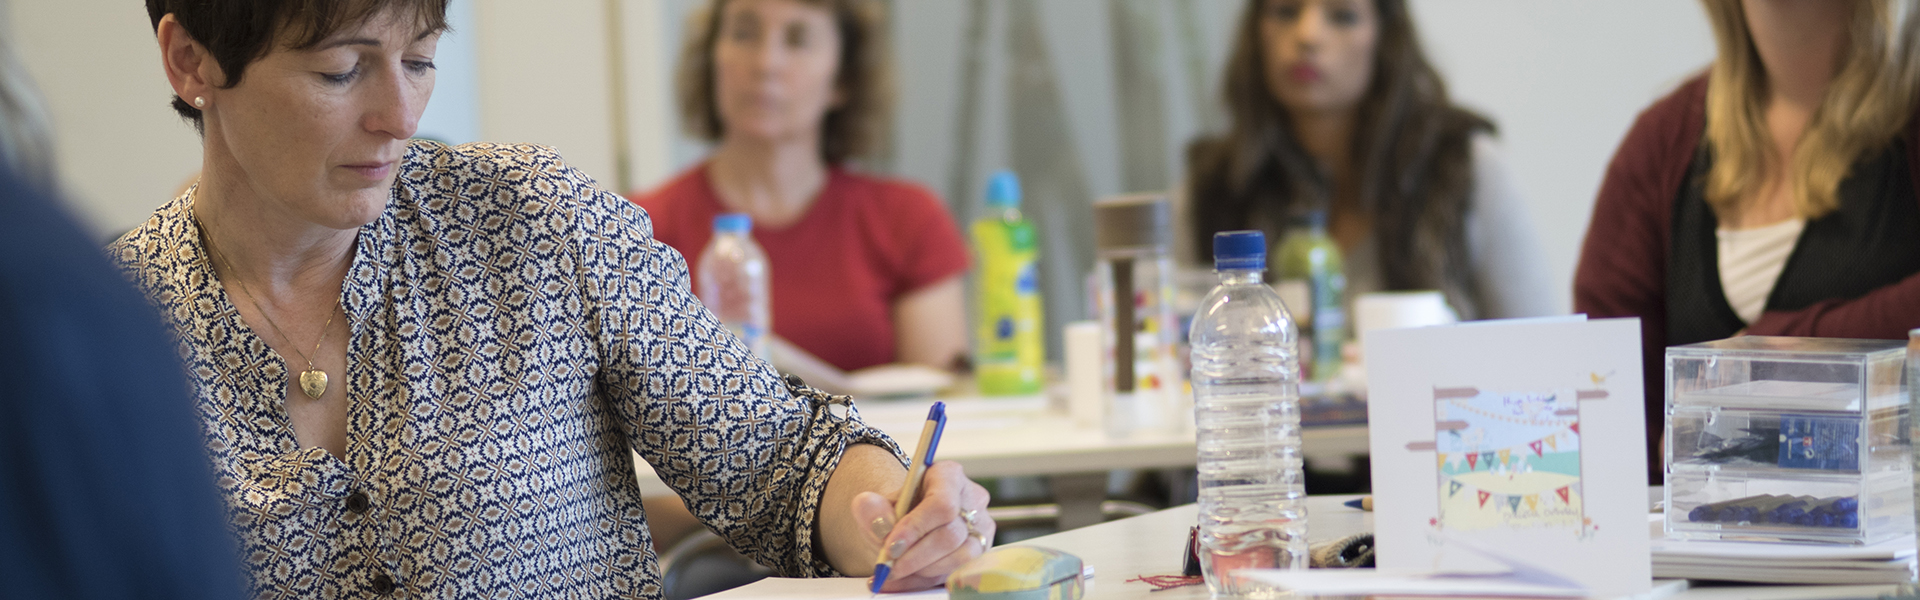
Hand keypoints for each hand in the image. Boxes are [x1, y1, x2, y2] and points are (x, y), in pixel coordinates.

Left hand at [849, 461, 993, 591]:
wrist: (904, 525)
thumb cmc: (896, 511)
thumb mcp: (876, 506)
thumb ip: (871, 508)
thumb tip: (875, 517)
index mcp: (949, 476)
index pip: (942, 503)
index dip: (916, 528)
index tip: (891, 546)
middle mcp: (972, 500)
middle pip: (951, 534)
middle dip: (916, 556)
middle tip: (889, 565)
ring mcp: (981, 528)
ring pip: (960, 558)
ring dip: (922, 570)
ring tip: (894, 571)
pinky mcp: (979, 554)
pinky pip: (956, 574)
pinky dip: (922, 582)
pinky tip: (901, 580)